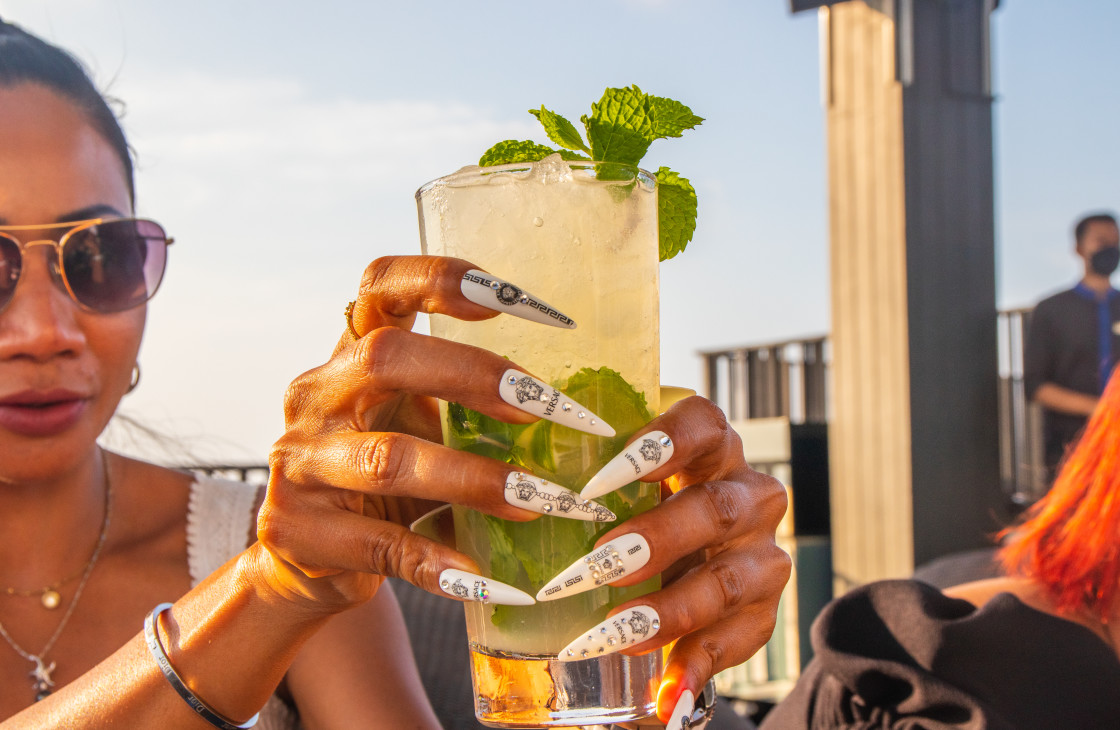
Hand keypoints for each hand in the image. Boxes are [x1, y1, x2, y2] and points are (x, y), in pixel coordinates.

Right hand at [256, 255, 605, 613]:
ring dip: (476, 479)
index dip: (443, 278)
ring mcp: (301, 462)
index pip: (381, 284)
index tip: (517, 299)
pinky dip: (442, 561)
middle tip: (549, 406)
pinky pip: (383, 545)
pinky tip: (490, 580)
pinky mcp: (299, 530)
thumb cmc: (385, 475)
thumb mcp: (417, 422)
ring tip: (542, 500)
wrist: (306, 558)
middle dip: (476, 377)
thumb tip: (580, 416)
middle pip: (386, 358)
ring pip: (390, 460)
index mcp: (351, 352)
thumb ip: (469, 406)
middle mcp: (317, 394)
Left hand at [550, 397, 790, 724]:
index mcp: (710, 448)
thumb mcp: (616, 478)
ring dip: (669, 609)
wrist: (688, 554)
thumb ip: (579, 466)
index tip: (604, 475)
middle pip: (715, 508)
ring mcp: (759, 553)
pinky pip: (737, 640)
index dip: (665, 444)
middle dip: (657, 539)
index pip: (704, 424)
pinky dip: (697, 665)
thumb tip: (498, 472)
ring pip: (728, 580)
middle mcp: (746, 494)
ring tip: (616, 633)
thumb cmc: (634, 503)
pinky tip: (665, 692)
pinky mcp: (761, 609)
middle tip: (599, 564)